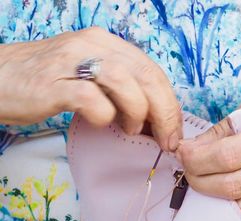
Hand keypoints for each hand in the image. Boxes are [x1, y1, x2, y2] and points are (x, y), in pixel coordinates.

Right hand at [0, 27, 181, 150]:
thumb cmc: (49, 81)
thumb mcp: (91, 75)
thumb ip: (120, 88)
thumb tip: (151, 117)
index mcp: (108, 44)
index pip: (153, 70)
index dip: (169, 102)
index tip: (173, 128)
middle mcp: (94, 45)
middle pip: (147, 76)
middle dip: (165, 113)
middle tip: (167, 139)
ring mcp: (73, 61)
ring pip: (125, 84)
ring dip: (137, 113)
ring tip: (132, 129)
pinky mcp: (54, 83)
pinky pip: (92, 99)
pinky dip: (104, 116)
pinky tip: (101, 122)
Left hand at [177, 91, 240, 220]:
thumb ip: (229, 125)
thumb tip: (197, 144)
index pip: (230, 154)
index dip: (198, 157)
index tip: (183, 151)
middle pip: (231, 184)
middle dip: (198, 178)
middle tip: (186, 166)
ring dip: (210, 196)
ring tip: (199, 179)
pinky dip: (230, 206)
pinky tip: (220, 192)